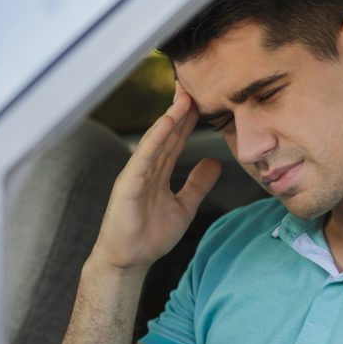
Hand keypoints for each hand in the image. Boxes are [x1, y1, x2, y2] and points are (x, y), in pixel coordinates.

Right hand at [90, 83, 220, 270]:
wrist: (130, 260)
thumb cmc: (151, 235)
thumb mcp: (185, 206)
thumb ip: (198, 184)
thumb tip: (214, 163)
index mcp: (159, 172)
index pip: (177, 139)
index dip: (189, 119)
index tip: (204, 98)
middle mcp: (148, 168)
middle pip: (167, 132)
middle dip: (181, 109)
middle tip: (195, 83)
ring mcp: (137, 174)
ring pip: (157, 139)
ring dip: (171, 117)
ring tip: (185, 96)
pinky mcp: (128, 184)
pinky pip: (145, 156)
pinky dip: (155, 138)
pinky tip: (167, 121)